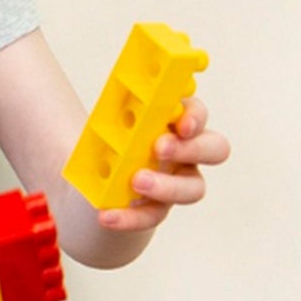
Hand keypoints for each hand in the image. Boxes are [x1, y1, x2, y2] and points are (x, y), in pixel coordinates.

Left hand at [96, 97, 229, 233]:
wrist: (86, 180)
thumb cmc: (102, 139)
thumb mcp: (103, 119)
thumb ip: (112, 109)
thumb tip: (103, 83)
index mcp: (173, 119)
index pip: (197, 111)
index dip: (195, 116)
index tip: (182, 125)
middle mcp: (185, 149)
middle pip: (214, 148)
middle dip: (191, 148)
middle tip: (160, 148)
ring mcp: (177, 180)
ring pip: (194, 188)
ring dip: (168, 186)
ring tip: (137, 182)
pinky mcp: (158, 207)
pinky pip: (155, 215)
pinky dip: (132, 217)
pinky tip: (108, 215)